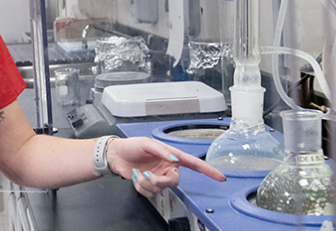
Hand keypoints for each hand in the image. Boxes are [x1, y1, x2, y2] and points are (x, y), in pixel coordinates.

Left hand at [107, 137, 224, 197]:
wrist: (116, 155)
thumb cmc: (131, 145)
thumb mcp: (147, 143)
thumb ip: (162, 151)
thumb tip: (173, 159)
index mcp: (171, 155)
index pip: (193, 163)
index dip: (208, 170)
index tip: (219, 176)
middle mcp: (167, 167)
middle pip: (174, 182)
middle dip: (160, 181)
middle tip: (148, 175)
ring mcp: (158, 177)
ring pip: (160, 189)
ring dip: (146, 183)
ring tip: (138, 173)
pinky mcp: (149, 185)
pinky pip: (150, 193)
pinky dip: (140, 187)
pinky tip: (136, 177)